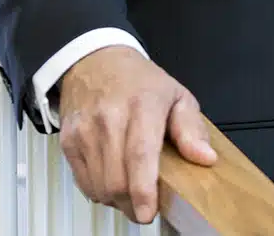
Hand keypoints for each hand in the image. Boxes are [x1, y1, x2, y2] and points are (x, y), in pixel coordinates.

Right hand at [58, 45, 217, 222]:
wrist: (96, 61)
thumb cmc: (139, 81)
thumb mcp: (176, 95)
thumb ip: (191, 128)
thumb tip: (205, 157)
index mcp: (143, 104)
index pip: (140, 154)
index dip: (144, 189)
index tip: (149, 211)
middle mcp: (110, 117)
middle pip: (117, 179)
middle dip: (133, 203)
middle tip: (146, 206)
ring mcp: (86, 129)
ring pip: (99, 186)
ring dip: (116, 199)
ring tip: (130, 190)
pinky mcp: (68, 140)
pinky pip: (83, 182)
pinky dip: (99, 190)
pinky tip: (112, 178)